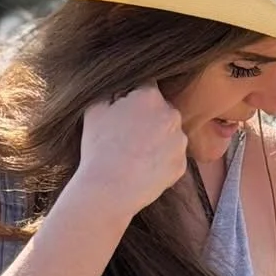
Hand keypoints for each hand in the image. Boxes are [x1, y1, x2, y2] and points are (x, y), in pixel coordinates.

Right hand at [71, 86, 188, 221]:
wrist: (109, 190)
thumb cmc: (98, 148)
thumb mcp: (95, 108)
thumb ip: (110, 91)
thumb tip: (116, 88)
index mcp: (150, 96)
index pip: (145, 86)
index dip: (132, 96)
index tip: (123, 110)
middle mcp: (171, 116)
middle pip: (160, 110)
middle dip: (147, 118)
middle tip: (128, 135)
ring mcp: (179, 142)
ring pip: (168, 134)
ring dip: (156, 139)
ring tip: (135, 153)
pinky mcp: (181, 166)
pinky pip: (172, 156)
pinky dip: (161, 160)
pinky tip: (143, 167)